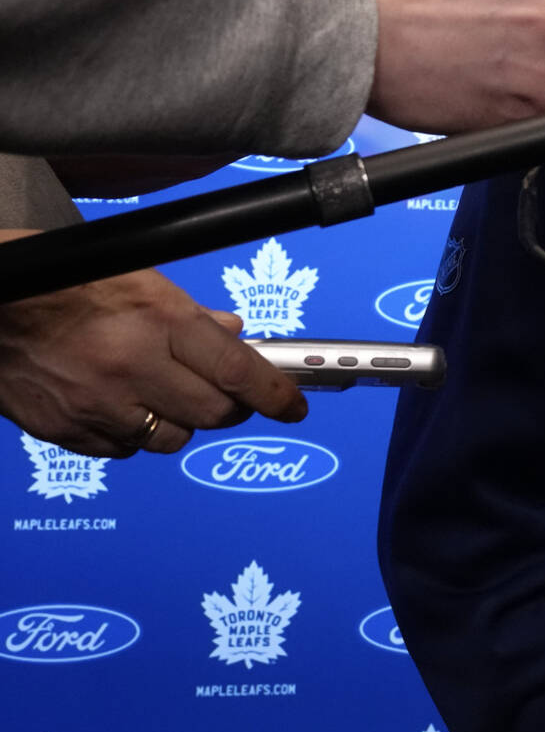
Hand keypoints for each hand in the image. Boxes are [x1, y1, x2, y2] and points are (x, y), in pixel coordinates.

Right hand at [0, 231, 307, 455]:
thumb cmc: (65, 283)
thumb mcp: (140, 280)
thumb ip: (191, 315)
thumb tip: (233, 335)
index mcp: (158, 321)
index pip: (237, 371)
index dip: (276, 394)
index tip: (293, 406)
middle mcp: (132, 367)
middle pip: (214, 413)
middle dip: (232, 408)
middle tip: (232, 398)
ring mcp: (97, 404)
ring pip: (171, 439)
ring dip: (182, 422)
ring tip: (168, 396)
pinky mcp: (65, 430)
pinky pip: (124, 450)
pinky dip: (135, 436)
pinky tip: (125, 409)